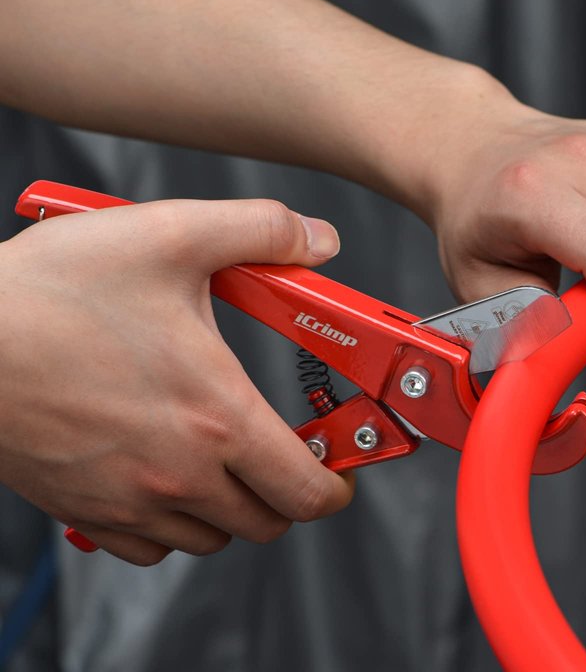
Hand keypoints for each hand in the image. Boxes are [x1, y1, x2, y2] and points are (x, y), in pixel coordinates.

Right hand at [0, 197, 352, 564]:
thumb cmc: (53, 292)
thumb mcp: (172, 235)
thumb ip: (260, 231)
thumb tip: (317, 240)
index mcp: (215, 416)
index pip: (306, 489)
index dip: (337, 483)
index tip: (340, 464)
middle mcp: (176, 473)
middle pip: (266, 521)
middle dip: (289, 490)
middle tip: (285, 449)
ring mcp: (126, 500)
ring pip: (210, 537)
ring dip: (233, 505)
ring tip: (227, 456)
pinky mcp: (82, 509)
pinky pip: (148, 546)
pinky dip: (173, 522)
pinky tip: (167, 472)